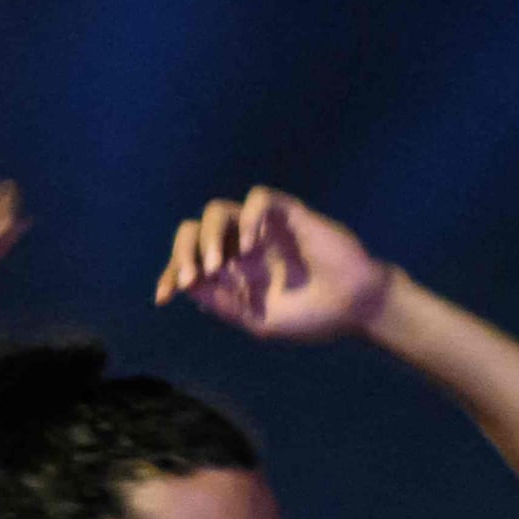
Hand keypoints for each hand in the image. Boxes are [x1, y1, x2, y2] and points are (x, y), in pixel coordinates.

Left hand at [155, 187, 394, 344]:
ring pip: (218, 210)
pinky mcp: (287, 214)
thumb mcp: (256, 319)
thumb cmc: (309, 316)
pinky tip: (249, 247)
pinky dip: (247, 218)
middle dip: (183, 252)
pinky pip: (258, 198)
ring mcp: (261, 228)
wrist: (354, 308)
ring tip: (218, 267)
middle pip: (193, 230)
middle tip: (192, 278)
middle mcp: (239, 245)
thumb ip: (223, 302)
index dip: (170, 273)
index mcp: (229, 270)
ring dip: (210, 236)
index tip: (164, 297)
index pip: (188, 260)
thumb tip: (186, 287)